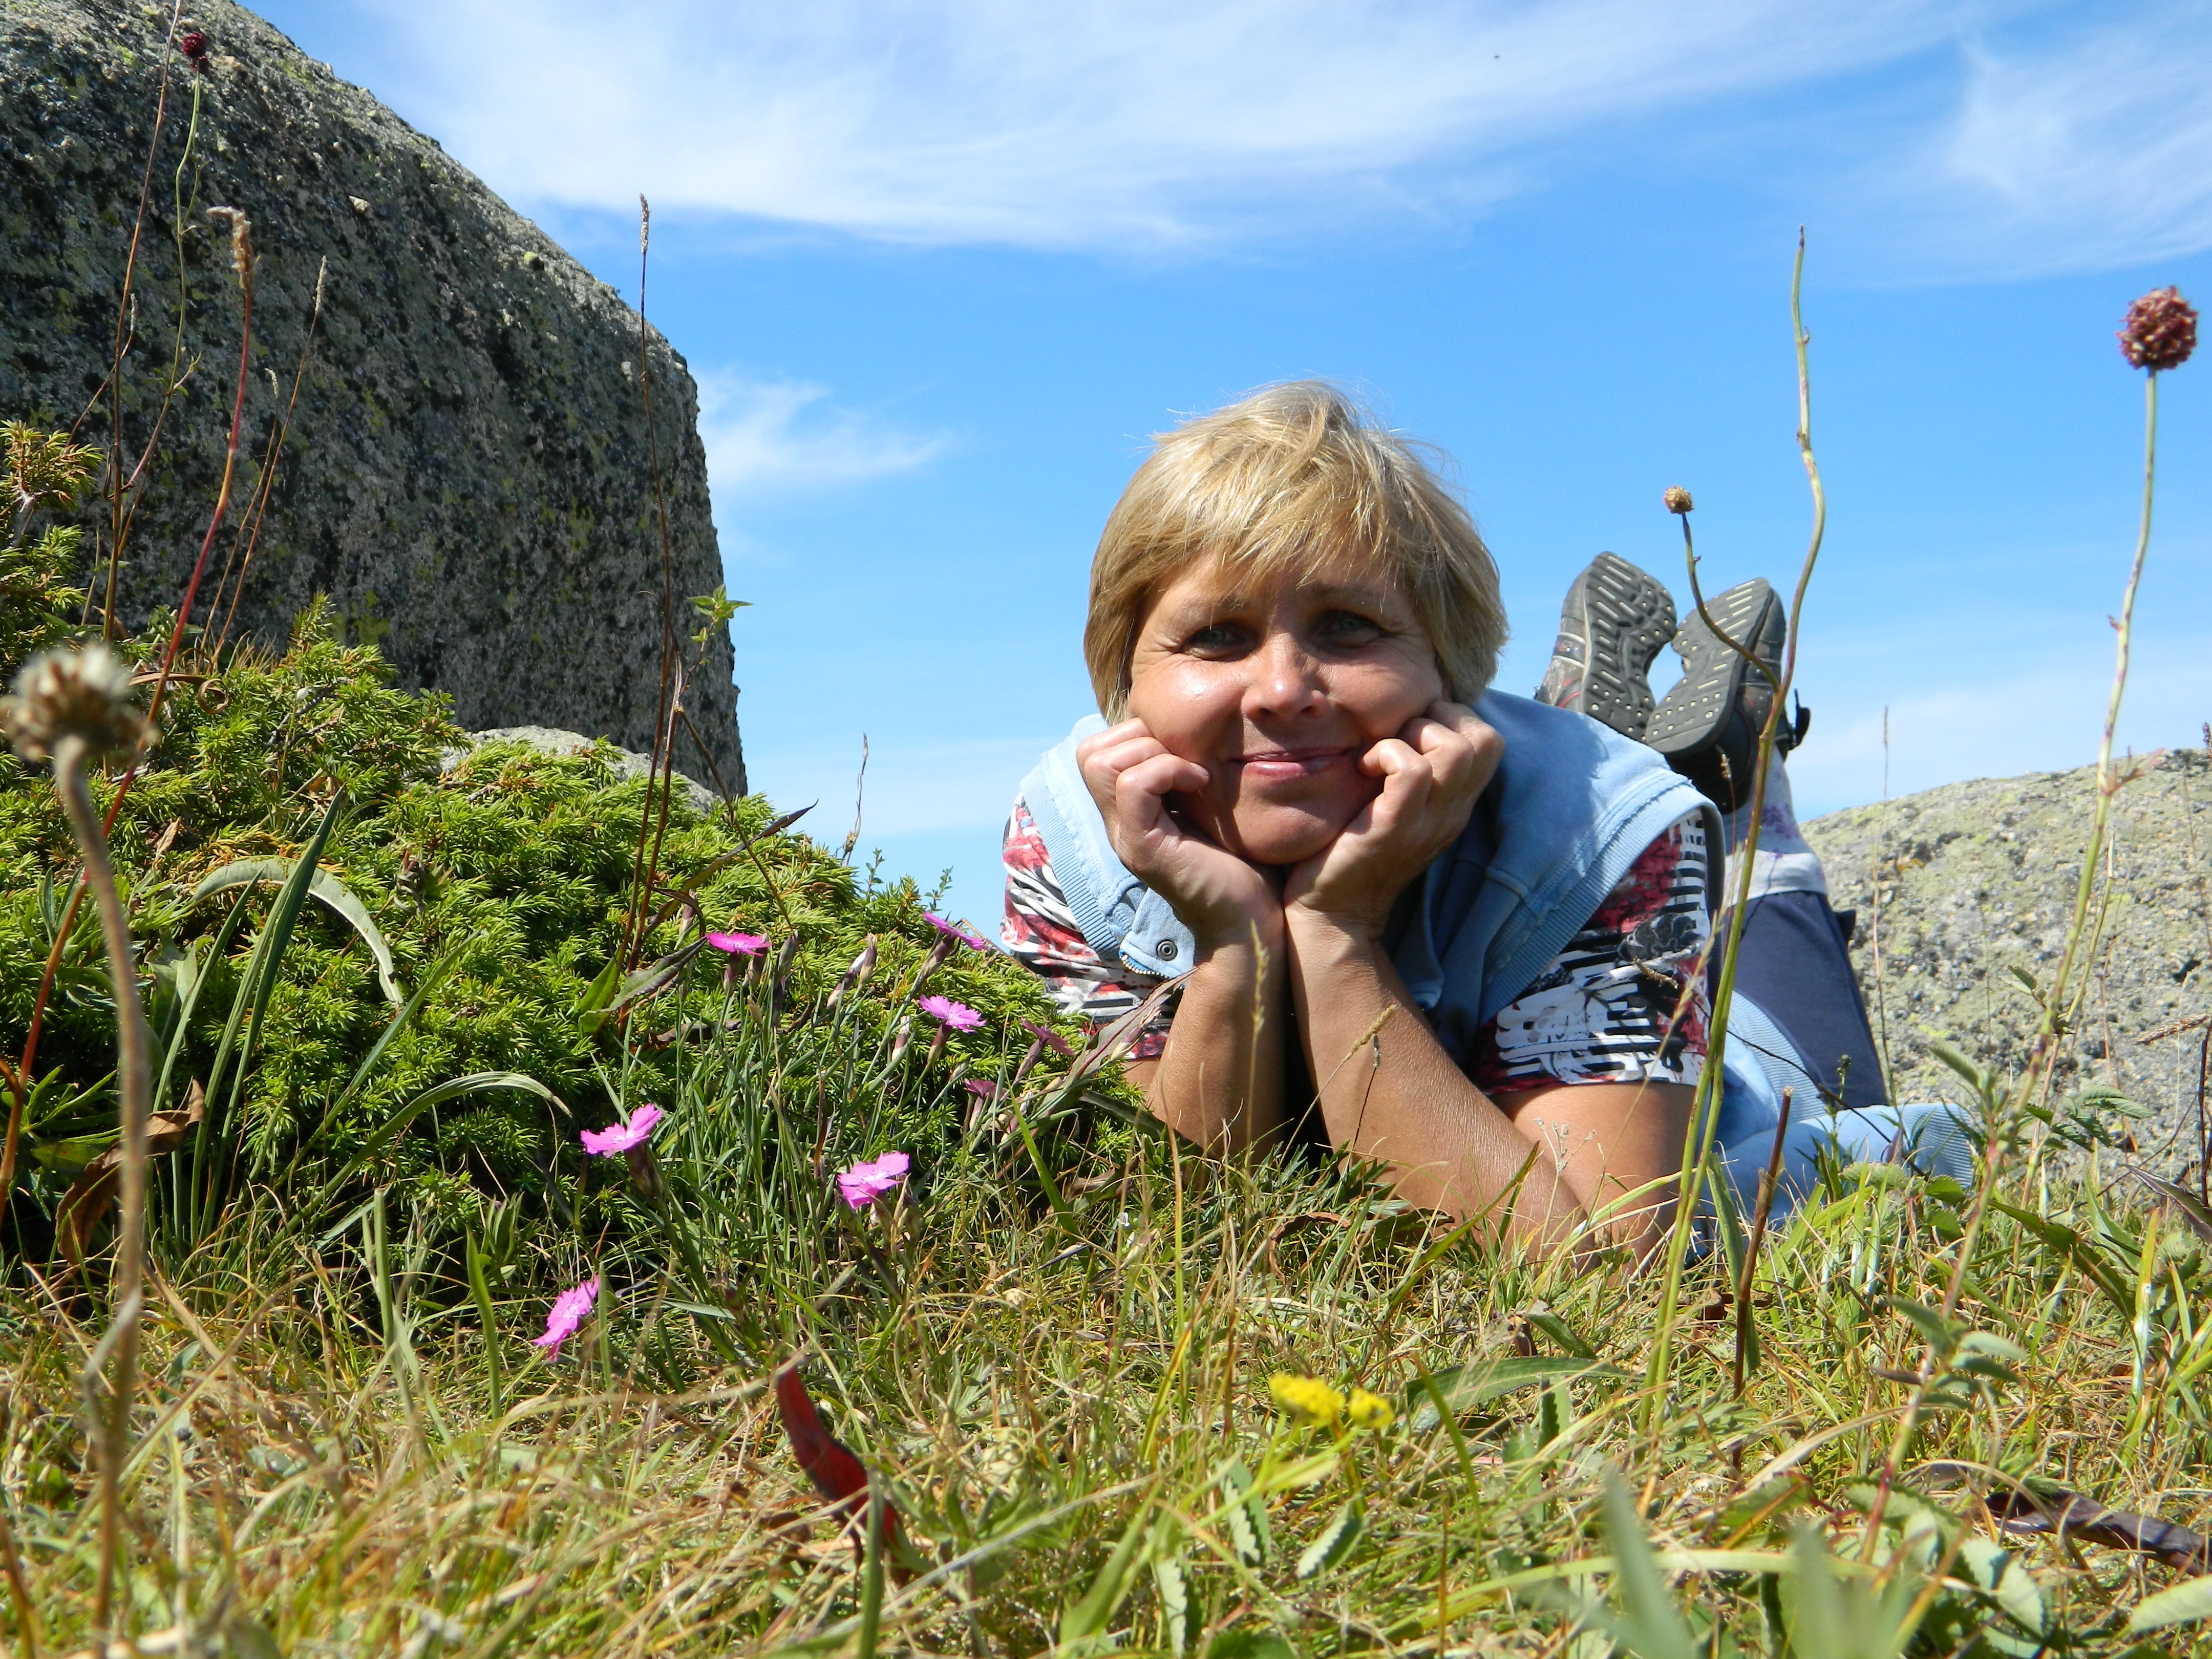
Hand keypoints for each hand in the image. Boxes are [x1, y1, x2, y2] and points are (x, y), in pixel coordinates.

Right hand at [1077, 719, 1281, 945]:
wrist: (1250, 920)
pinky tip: (1201, 784)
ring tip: (1194, 773)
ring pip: (1102, 763)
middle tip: (1184, 759)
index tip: (1184, 752)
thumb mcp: (1209, 805)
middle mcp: (1117, 823)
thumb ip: (1187, 775)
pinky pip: (1134, 785)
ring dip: (1154, 752)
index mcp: (1129, 811)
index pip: (1096, 750)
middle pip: (1089, 752)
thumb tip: (1192, 732)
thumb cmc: (1242, 862)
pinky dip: (1169, 770)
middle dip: (1140, 736)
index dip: (1136, 733)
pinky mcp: (1144, 848)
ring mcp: (1126, 836)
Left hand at [1282, 702, 1500, 939]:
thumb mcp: (1397, 805)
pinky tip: (1362, 769)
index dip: (1453, 718)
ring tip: (1380, 755)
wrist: (1333, 912)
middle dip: (1439, 718)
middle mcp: (1452, 812)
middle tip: (1398, 738)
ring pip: (1455, 750)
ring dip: (1412, 734)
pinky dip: (1386, 754)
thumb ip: (1414, 771)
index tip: (1409, 733)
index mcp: (1455, 804)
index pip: (1489, 741)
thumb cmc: (1353, 847)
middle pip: (1486, 739)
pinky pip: (1412, 770)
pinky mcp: (1396, 827)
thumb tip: (1404, 718)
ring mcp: (1428, 822)